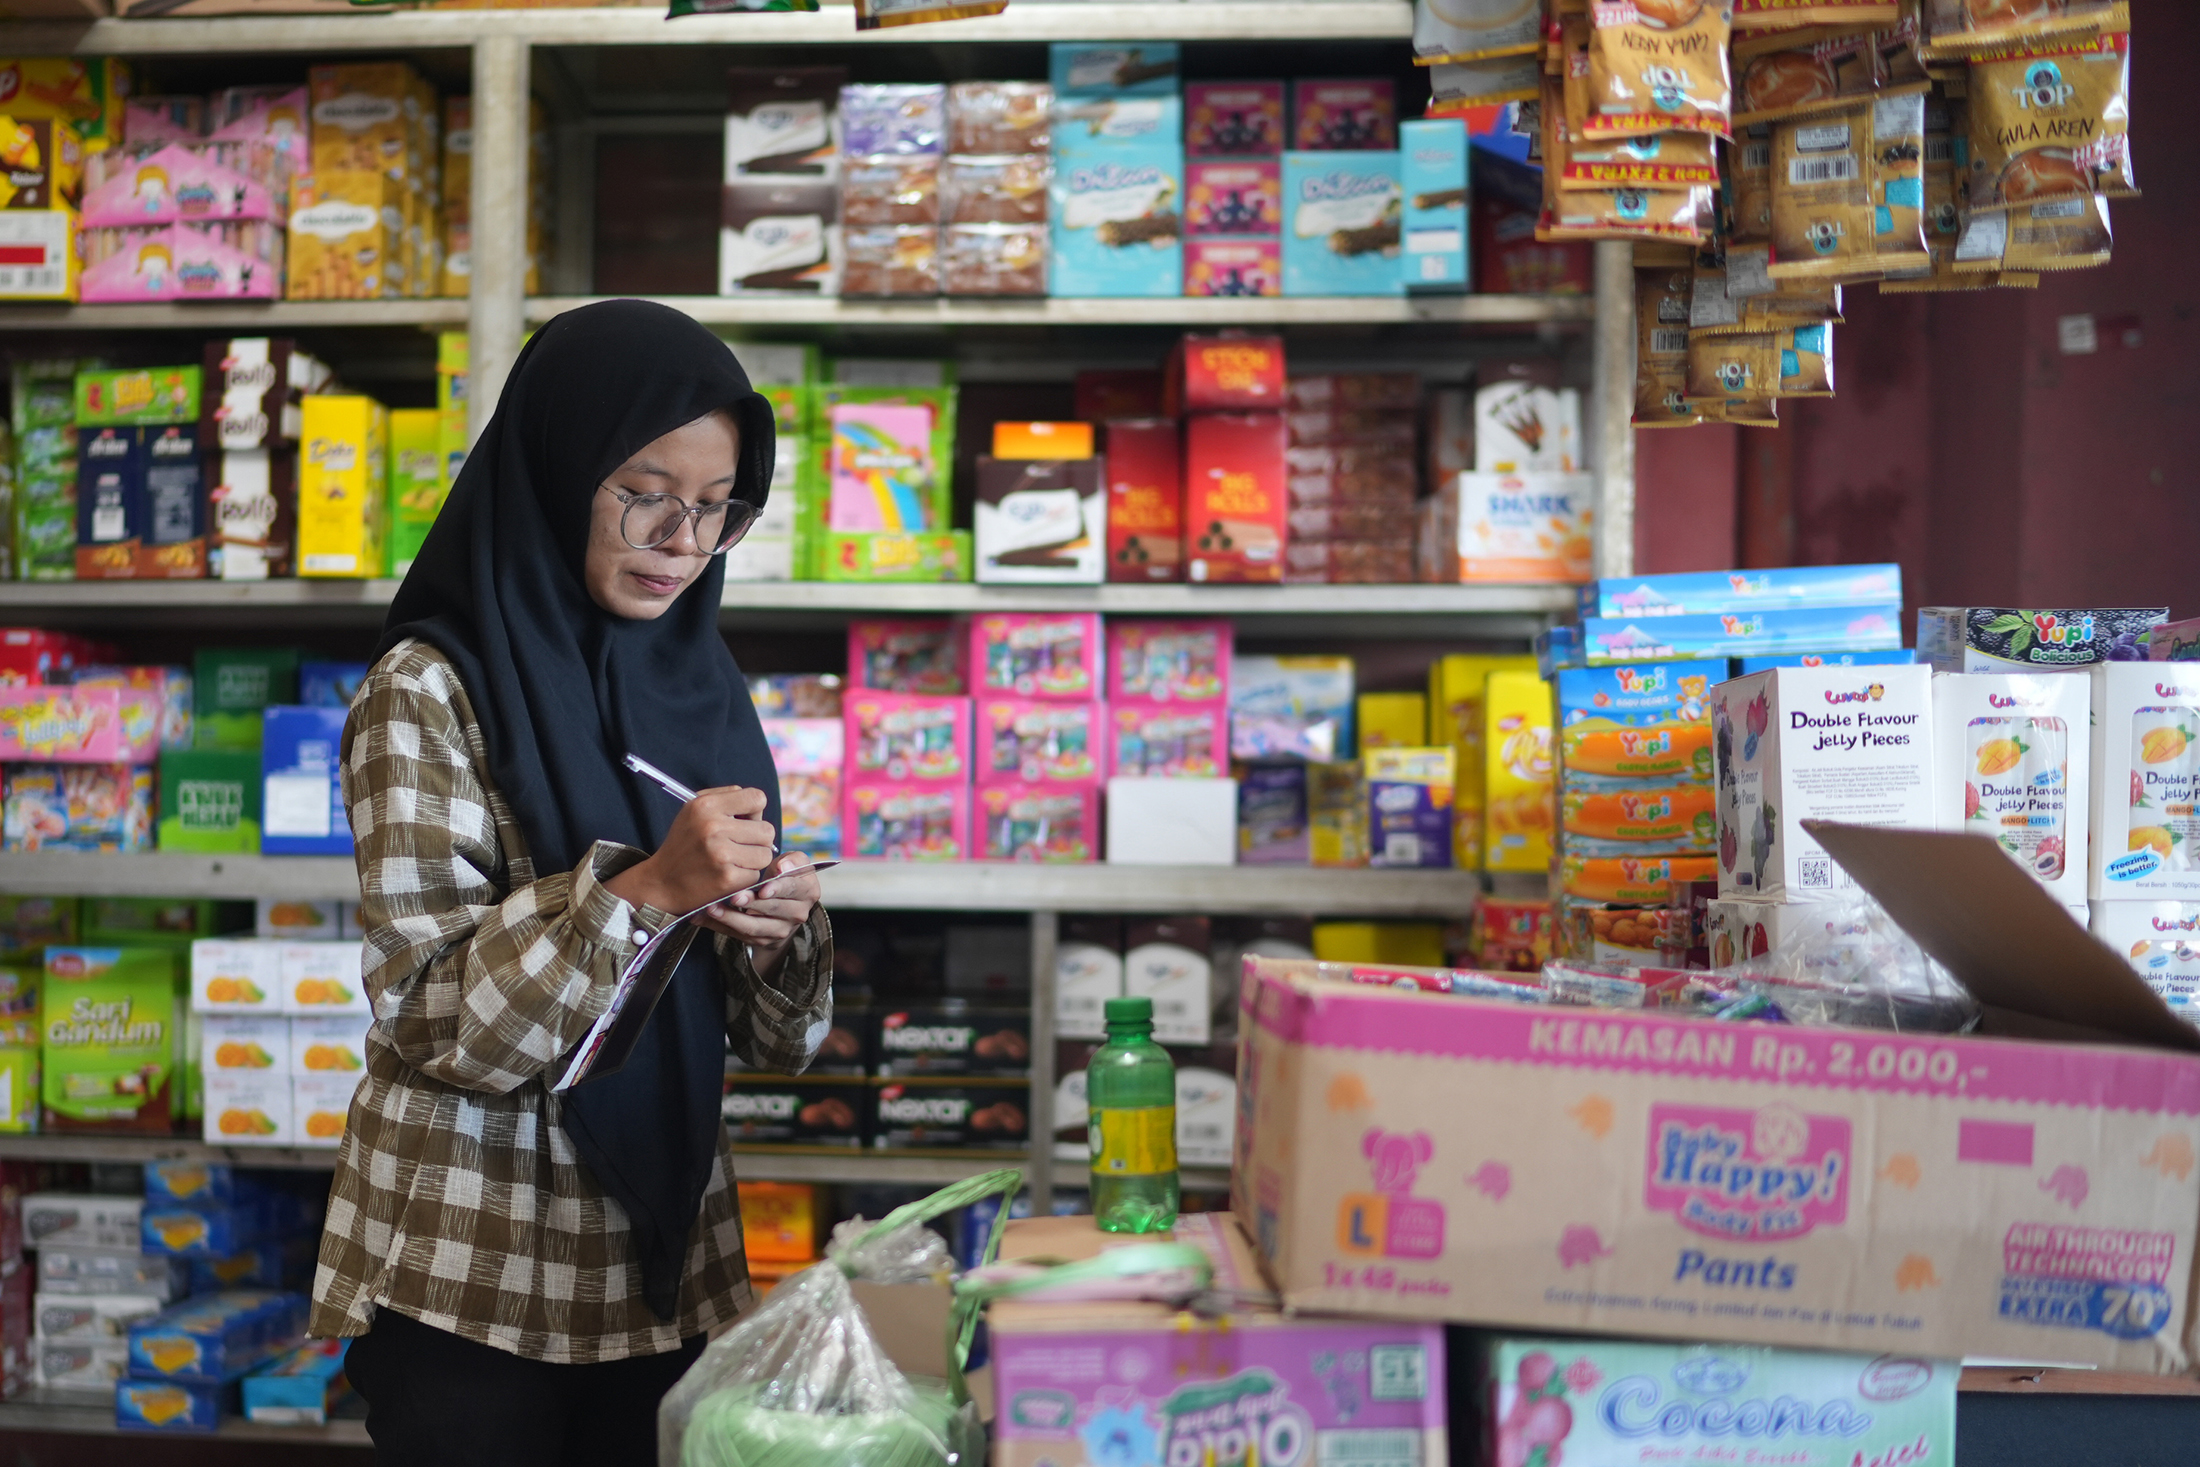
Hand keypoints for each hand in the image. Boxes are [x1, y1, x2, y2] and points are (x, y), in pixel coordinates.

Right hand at [605, 785, 776, 917]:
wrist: (662, 883)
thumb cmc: (684, 843)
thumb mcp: (694, 811)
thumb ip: (727, 799)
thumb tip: (758, 806)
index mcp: (706, 805)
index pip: (757, 798)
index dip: (755, 812)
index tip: (744, 822)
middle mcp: (713, 827)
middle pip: (767, 830)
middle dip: (758, 839)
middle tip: (738, 845)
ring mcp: (721, 854)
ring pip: (766, 853)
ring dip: (754, 859)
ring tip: (733, 860)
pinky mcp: (727, 878)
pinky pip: (756, 874)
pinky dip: (745, 877)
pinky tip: (727, 874)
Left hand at [694, 854, 818, 980]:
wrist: (782, 902)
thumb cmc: (783, 875)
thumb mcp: (791, 862)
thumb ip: (790, 860)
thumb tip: (782, 866)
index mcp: (808, 891)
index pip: (793, 888)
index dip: (778, 888)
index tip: (763, 888)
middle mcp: (798, 913)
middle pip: (772, 908)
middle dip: (751, 903)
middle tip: (733, 896)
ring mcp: (780, 930)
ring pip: (753, 926)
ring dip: (731, 918)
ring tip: (712, 908)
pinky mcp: (762, 940)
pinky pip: (738, 935)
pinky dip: (719, 926)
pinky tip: (702, 917)